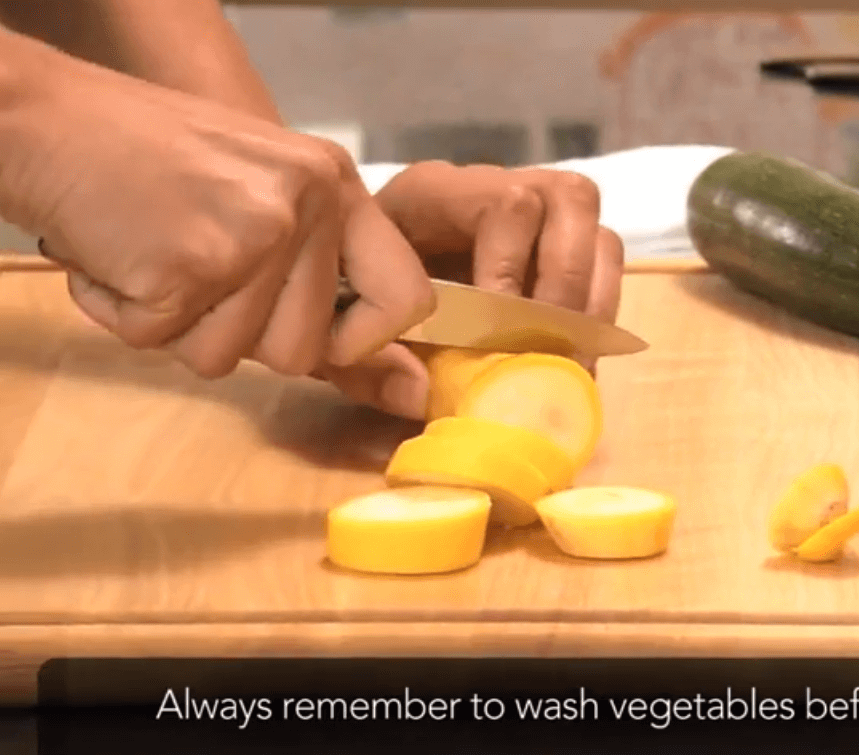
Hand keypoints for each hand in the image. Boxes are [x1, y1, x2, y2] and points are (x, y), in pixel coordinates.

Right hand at [3, 43, 433, 381]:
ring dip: (178, 327)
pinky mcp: (192, 266)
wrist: (51, 120)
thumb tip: (410, 396)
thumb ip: (327, 286)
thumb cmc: (154, 164)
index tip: (327, 341)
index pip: (408, 297)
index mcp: (337, 186)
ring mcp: (255, 234)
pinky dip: (126, 315)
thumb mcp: (262, 198)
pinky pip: (162, 343)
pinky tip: (119, 258)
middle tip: (197, 273)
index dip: (369, 342)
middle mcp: (309, 205)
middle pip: (302, 351)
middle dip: (239, 335)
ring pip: (228, 359)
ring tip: (156, 257)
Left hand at [316, 161, 624, 419]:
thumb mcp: (341, 328)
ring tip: (566, 356)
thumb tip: (428, 395)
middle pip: (569, 199)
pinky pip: (605, 262)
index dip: (516, 267)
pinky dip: (599, 310)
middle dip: (566, 281)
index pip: (506, 204)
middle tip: (546, 345)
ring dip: (592, 298)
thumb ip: (371, 362)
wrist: (350, 282)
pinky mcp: (558, 244)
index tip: (499, 331)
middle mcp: (493, 188)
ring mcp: (534, 213)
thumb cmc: (346, 298)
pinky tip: (571, 354)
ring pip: (597, 229)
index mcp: (433, 194)